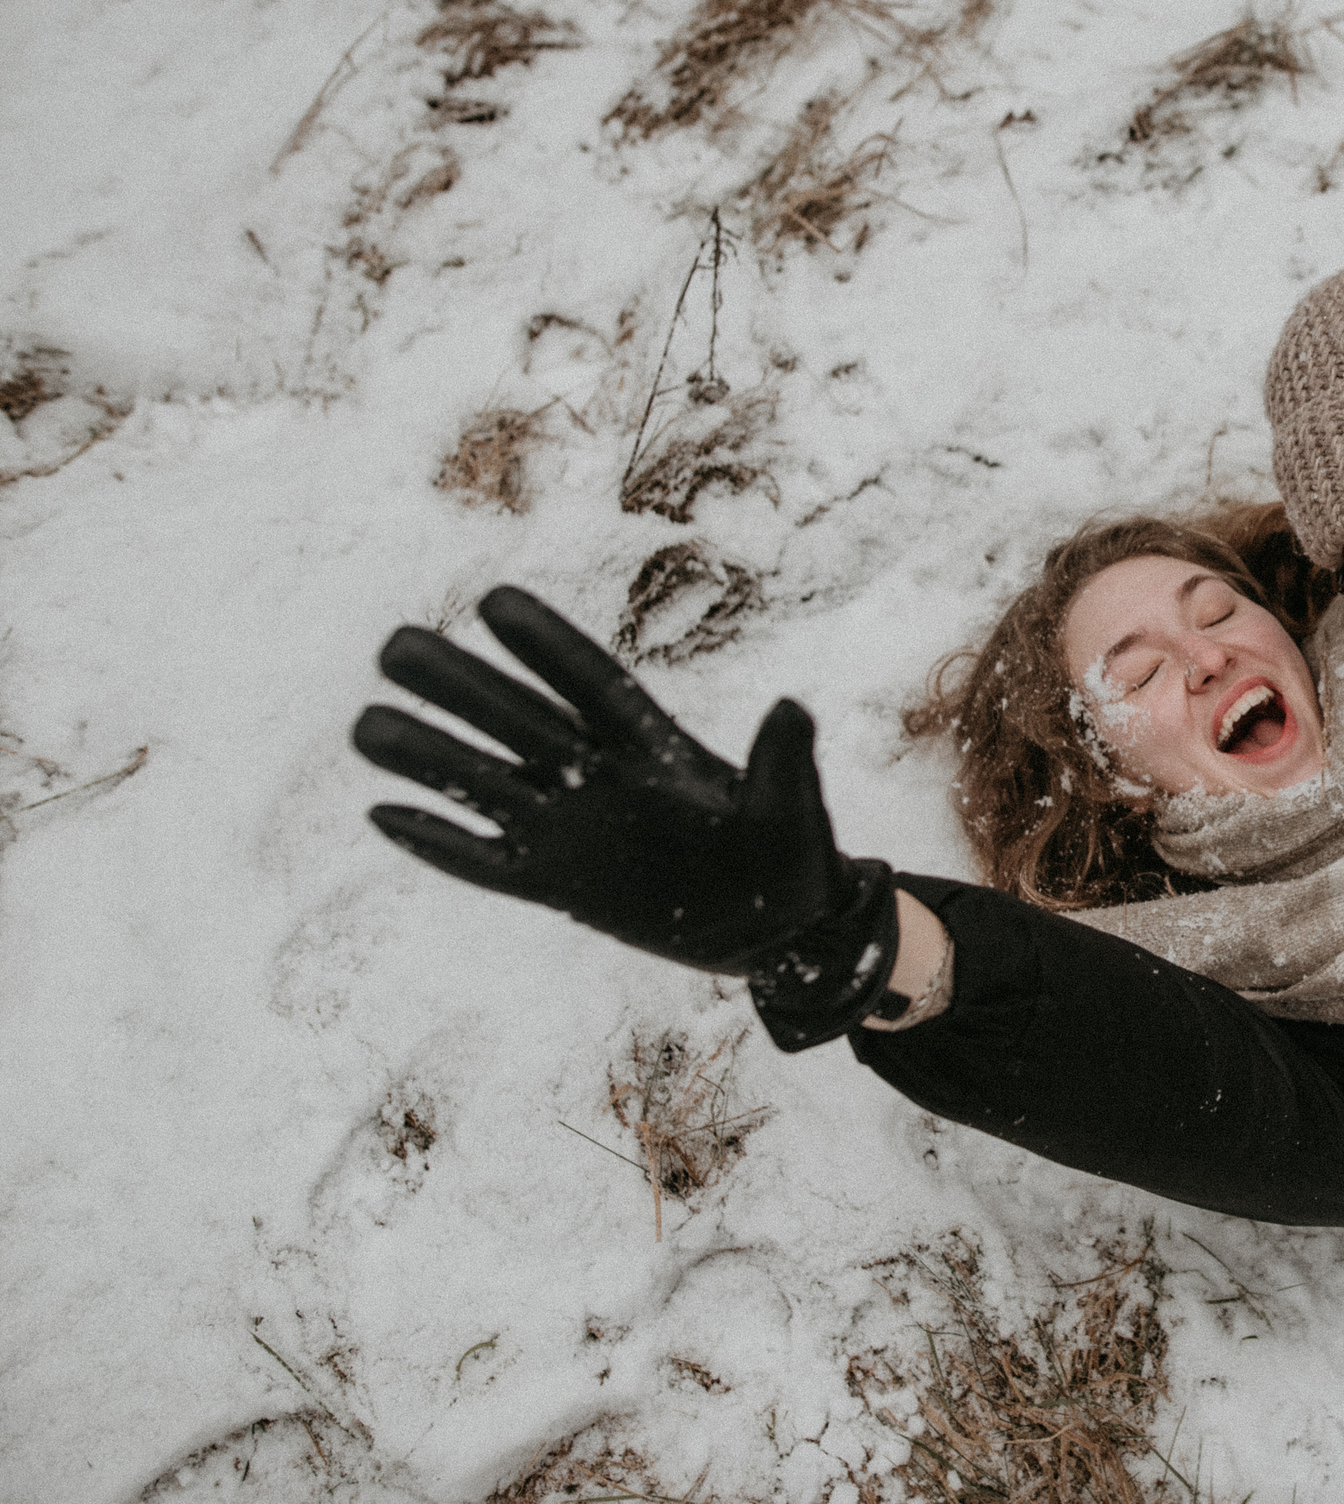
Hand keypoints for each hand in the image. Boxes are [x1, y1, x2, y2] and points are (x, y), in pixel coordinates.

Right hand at [352, 586, 848, 974]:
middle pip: (517, 721)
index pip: (590, 686)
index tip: (495, 601)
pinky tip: (381, 814)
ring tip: (363, 724)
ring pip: (485, 785)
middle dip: (459, 686)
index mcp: (656, 747)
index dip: (547, 647)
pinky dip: (439, 843)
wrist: (779, 928)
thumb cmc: (793, 859)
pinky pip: (486, 863)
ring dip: (428, 758)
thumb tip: (794, 707)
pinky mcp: (558, 886)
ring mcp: (574, 830)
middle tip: (393, 643)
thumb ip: (785, 761)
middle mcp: (601, 778)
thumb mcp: (794, 810)